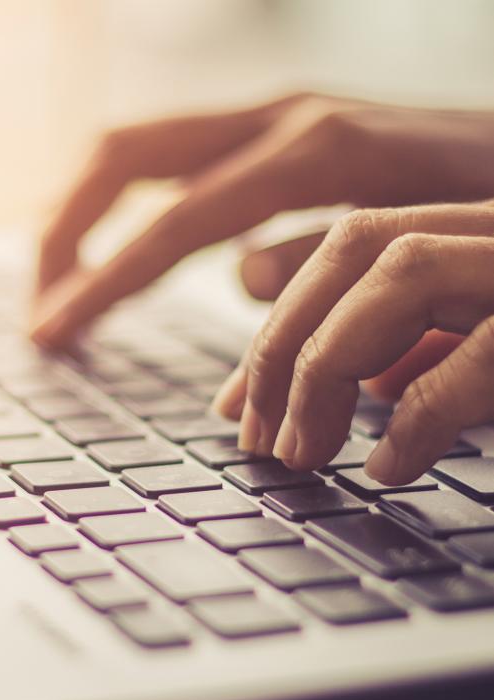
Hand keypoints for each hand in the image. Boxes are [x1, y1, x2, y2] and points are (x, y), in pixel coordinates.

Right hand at [30, 93, 493, 345]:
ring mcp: (276, 114)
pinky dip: (135, 207)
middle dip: (65, 233)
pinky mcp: (280, 129)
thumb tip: (241, 279)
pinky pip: (179, 160)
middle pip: (124, 157)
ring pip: (140, 147)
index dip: (102, 282)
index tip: (50, 333)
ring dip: (87, 214)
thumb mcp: (427, 247)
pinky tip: (129, 253)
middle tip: (42, 308)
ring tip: (63, 284)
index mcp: (313, 150)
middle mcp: (280, 116)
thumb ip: (328, 261)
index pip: (171, 223)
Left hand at [213, 200, 493, 484]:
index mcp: (479, 227)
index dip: (279, 323)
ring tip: (302, 452)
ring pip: (403, 269)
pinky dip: (421, 414)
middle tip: (253, 437)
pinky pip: (483, 351)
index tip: (235, 404)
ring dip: (327, 367)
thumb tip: (366, 376)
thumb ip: (426, 340)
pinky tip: (388, 468)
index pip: (350, 245)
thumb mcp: (492, 341)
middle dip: (281, 342)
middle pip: (356, 242)